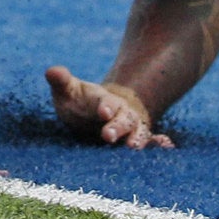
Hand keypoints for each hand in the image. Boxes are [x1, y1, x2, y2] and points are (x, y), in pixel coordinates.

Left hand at [46, 66, 171, 147]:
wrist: (101, 112)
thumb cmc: (81, 103)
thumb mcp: (69, 91)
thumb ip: (61, 82)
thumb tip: (52, 71)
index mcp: (103, 102)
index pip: (105, 103)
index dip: (105, 106)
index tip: (102, 111)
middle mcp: (121, 114)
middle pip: (122, 120)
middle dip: (116, 127)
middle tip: (108, 136)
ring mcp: (131, 127)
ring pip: (138, 132)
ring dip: (138, 139)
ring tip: (134, 147)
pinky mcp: (137, 139)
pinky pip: (151, 140)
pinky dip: (159, 143)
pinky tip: (167, 145)